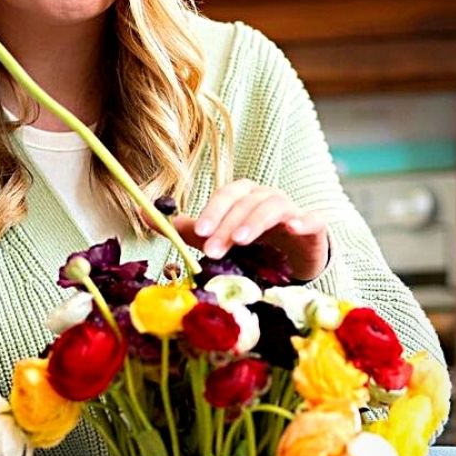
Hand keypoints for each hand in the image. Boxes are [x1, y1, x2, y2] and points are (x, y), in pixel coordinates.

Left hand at [164, 181, 329, 281]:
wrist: (293, 259)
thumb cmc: (252, 243)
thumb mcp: (216, 235)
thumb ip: (184, 227)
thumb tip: (142, 214)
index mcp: (242, 196)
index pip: (227, 196)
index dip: (213, 211)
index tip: (200, 232)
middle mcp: (266, 197)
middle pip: (246, 203)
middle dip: (228, 225)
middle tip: (214, 249)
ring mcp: (291, 210)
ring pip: (273, 208)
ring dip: (255, 222)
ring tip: (242, 241)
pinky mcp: (313, 228)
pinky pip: (313, 220)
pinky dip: (305, 221)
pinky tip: (296, 228)